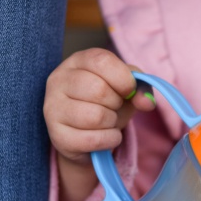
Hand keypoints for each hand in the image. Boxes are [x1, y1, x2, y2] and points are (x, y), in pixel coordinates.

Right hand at [43, 48, 155, 165]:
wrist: (86, 134)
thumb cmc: (106, 103)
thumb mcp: (125, 88)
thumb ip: (140, 87)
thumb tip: (147, 102)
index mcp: (77, 61)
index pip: (101, 61)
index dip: (123, 78)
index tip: (128, 90)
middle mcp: (59, 80)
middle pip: (98, 90)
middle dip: (116, 103)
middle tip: (113, 107)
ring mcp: (53, 108)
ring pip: (95, 116)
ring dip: (112, 123)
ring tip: (107, 121)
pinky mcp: (57, 135)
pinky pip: (93, 139)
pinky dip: (109, 140)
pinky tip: (105, 136)